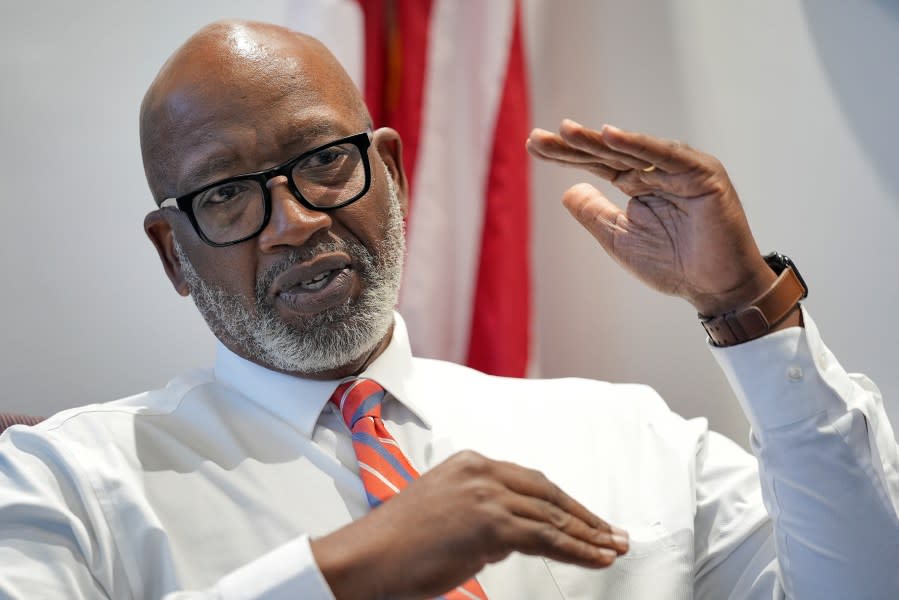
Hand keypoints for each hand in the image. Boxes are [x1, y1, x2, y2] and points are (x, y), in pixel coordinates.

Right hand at [311, 450, 628, 599]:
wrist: (367, 557)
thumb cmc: (398, 544)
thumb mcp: (445, 514)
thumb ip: (483, 517)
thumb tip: (514, 536)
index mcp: (470, 464)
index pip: (531, 482)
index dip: (565, 503)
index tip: (588, 519)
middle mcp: (481, 471)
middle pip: (548, 493)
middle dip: (584, 516)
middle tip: (612, 534)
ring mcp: (486, 494)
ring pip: (552, 515)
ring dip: (587, 535)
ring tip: (612, 549)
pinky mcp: (491, 522)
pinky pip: (546, 537)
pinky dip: (575, 549)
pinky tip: (594, 558)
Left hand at [527, 119, 775, 315]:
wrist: (715, 287)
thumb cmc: (672, 265)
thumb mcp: (620, 238)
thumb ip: (595, 213)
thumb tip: (567, 190)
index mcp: (638, 184)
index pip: (596, 164)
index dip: (565, 155)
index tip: (533, 144)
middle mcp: (656, 171)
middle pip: (608, 154)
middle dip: (572, 145)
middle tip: (538, 137)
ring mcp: (678, 169)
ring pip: (631, 152)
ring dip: (598, 141)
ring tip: (566, 131)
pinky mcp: (700, 174)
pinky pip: (664, 156)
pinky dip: (638, 145)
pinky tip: (608, 135)